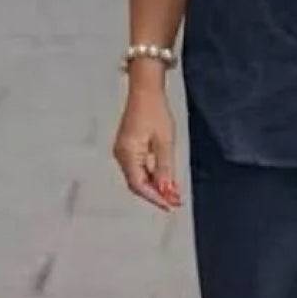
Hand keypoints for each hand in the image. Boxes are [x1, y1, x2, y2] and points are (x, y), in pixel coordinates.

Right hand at [112, 89, 181, 211]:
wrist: (145, 92)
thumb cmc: (155, 111)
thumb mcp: (164, 142)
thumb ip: (165, 168)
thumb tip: (166, 191)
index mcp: (127, 153)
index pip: (138, 185)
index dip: (155, 198)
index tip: (170, 205)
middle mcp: (121, 155)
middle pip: (137, 183)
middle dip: (157, 194)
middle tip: (175, 201)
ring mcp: (123, 152)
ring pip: (138, 177)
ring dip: (156, 186)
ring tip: (174, 193)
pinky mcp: (128, 148)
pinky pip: (139, 168)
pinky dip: (152, 175)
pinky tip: (166, 179)